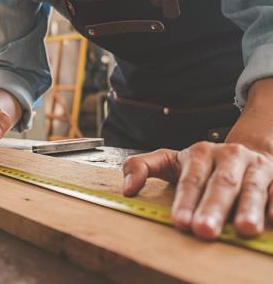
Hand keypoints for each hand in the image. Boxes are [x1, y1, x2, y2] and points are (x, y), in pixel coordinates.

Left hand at [122, 142, 272, 238]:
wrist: (242, 153)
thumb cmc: (202, 164)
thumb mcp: (169, 161)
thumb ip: (143, 167)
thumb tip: (126, 189)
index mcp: (200, 153)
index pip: (191, 178)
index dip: (185, 200)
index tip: (179, 221)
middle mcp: (228, 156)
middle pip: (221, 183)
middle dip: (212, 207)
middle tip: (204, 230)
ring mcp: (254, 166)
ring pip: (251, 187)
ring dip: (248, 207)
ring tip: (244, 229)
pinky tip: (272, 219)